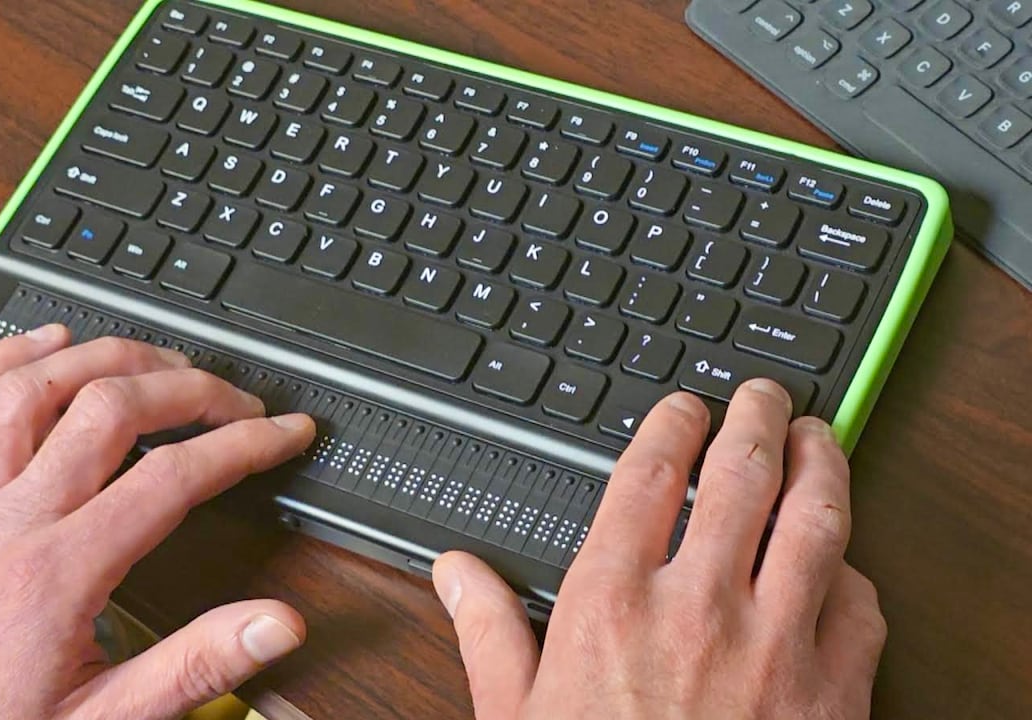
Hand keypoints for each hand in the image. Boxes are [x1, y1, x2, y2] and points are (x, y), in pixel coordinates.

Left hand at [0, 326, 315, 718]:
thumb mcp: (106, 719)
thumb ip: (196, 667)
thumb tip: (274, 627)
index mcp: (60, 572)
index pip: (172, 478)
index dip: (243, 444)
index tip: (283, 432)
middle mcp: (11, 520)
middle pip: (108, 410)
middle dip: (187, 388)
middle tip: (235, 398)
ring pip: (32, 389)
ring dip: (101, 358)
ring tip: (157, 358)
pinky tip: (41, 344)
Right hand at [433, 379, 885, 718]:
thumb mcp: (516, 715)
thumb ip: (488, 631)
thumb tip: (455, 572)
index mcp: (613, 603)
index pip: (652, 473)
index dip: (675, 422)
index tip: (685, 406)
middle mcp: (699, 608)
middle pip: (743, 473)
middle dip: (760, 418)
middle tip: (766, 398)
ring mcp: (777, 646)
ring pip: (817, 520)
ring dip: (824, 467)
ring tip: (821, 441)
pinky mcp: (835, 693)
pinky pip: (862, 604)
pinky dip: (854, 570)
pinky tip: (842, 562)